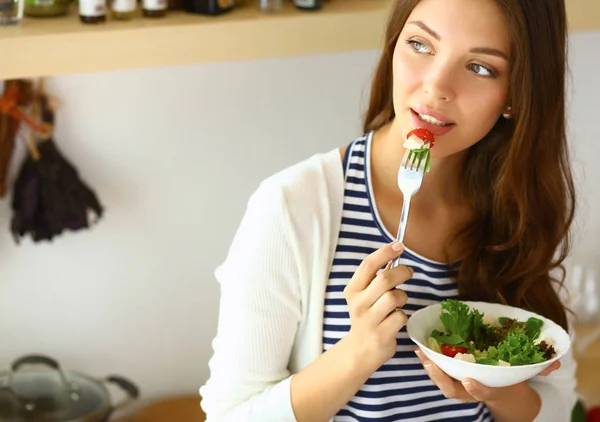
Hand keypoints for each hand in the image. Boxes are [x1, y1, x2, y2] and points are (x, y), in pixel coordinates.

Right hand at [343, 242, 413, 370]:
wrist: (360, 350)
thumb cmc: (367, 316)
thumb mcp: (364, 296)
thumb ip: (375, 278)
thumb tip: (395, 254)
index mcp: (353, 290)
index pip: (368, 265)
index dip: (385, 252)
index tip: (399, 245)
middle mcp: (358, 304)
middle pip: (385, 279)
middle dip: (402, 272)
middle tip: (409, 272)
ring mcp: (369, 320)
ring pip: (395, 297)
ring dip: (402, 297)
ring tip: (398, 303)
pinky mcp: (381, 334)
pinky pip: (401, 316)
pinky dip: (402, 316)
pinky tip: (395, 320)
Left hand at [414, 347, 560, 403]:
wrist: (504, 396)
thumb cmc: (512, 379)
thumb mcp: (526, 375)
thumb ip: (540, 367)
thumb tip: (555, 362)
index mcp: (491, 390)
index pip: (484, 391)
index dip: (476, 388)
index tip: (468, 380)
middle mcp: (473, 389)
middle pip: (453, 390)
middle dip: (441, 378)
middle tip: (430, 363)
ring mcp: (460, 386)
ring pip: (442, 382)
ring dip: (430, 368)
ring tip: (420, 352)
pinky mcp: (452, 376)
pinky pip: (438, 371)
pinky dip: (428, 360)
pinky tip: (419, 346)